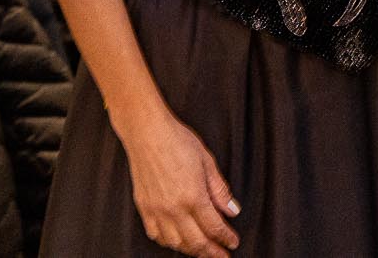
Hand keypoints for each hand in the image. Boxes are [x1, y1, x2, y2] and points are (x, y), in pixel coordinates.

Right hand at [117, 110, 240, 256]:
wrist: (146, 132)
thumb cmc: (175, 140)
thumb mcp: (206, 161)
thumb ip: (219, 189)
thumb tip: (232, 209)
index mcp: (193, 196)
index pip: (214, 227)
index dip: (226, 238)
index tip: (232, 242)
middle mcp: (174, 208)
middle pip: (197, 242)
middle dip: (212, 252)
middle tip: (221, 256)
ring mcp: (157, 210)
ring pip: (176, 243)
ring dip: (191, 249)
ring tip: (201, 249)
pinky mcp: (144, 207)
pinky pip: (156, 234)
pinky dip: (168, 241)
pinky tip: (176, 239)